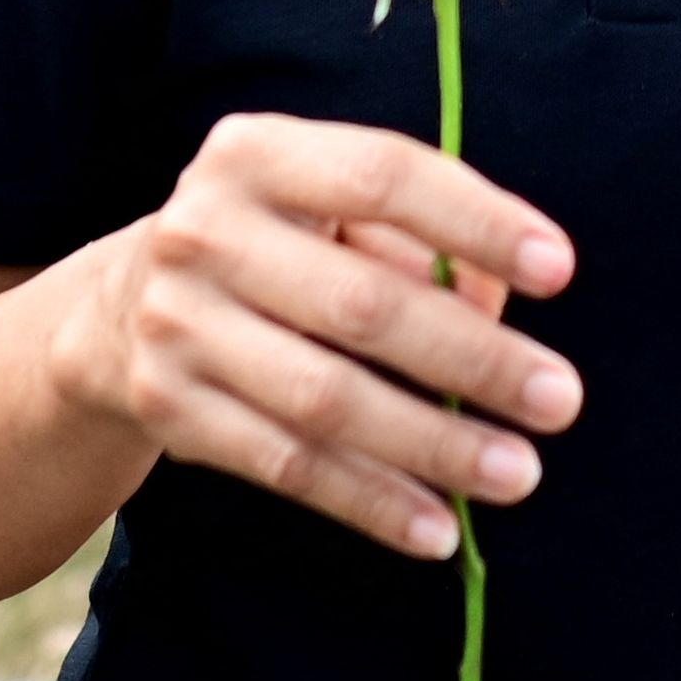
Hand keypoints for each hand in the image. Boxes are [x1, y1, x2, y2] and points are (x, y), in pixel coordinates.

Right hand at [50, 113, 583, 560]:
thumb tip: (499, 307)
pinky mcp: (170, 408)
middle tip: (560, 398)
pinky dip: (369, 501)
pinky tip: (437, 527)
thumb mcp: (331, 212)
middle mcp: (203, 231)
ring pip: (326, 400)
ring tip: (519, 472)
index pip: (380, 176)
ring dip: (433, 443)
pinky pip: (287, 465)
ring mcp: (178, 324)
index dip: (475, 221)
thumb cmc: (274, 244)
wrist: (119, 308)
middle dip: (474, 358)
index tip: (559, 271)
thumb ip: (418, 242)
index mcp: (254, 153)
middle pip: (361, 304)